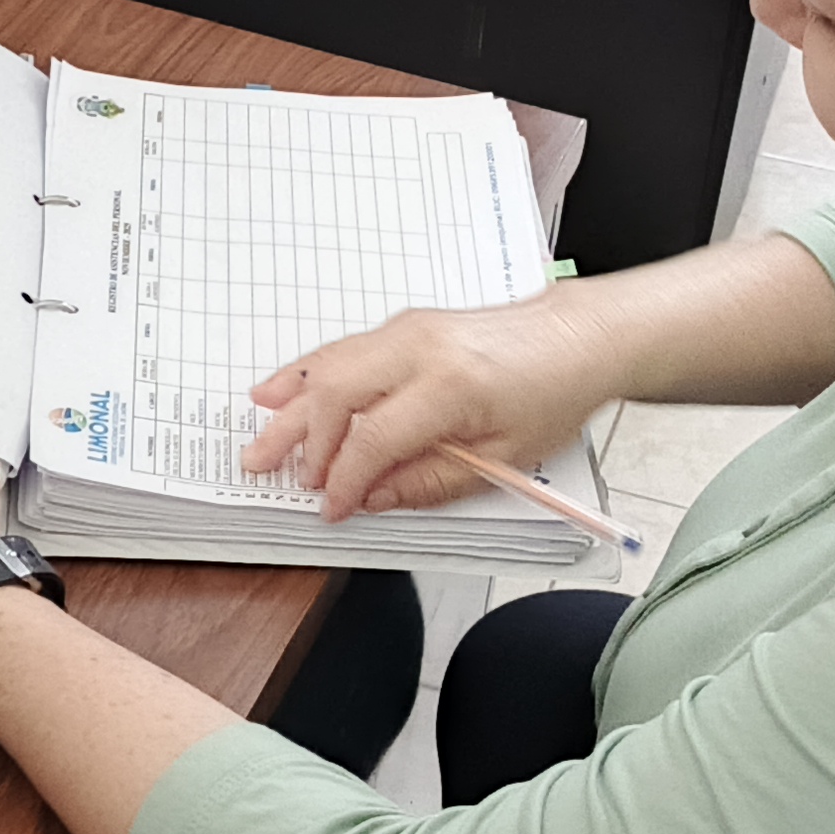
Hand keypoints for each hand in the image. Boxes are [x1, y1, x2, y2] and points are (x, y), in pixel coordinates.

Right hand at [241, 293, 618, 521]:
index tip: (329, 508)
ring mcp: (408, 330)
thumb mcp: (503, 457)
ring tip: (257, 441)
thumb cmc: (551, 394)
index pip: (373, 439)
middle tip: (273, 476)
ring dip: (290, 407)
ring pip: (328, 366)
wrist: (577, 337)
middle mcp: (420, 349)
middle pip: (336, 395)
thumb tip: (371, 497)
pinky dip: (305, 373)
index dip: (343, 480)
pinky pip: (342, 350)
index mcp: (450, 387)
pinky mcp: (405, 326)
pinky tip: (277, 392)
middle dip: (300, 443)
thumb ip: (429, 480)